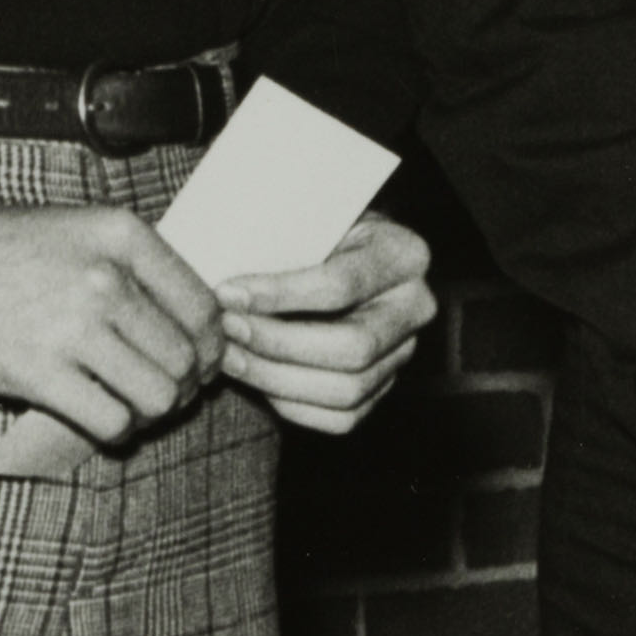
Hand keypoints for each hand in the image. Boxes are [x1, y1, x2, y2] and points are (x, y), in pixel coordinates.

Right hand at [0, 171, 219, 446]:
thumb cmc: (4, 250)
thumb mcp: (83, 234)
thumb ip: (142, 272)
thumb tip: (204, 328)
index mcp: (124, 237)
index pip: (205, 310)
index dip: (212, 349)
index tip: (196, 365)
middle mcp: (105, 278)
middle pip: (186, 359)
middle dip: (183, 387)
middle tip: (159, 393)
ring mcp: (72, 325)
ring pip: (158, 396)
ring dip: (153, 413)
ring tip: (130, 407)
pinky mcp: (36, 370)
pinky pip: (112, 422)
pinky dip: (116, 431)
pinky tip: (100, 419)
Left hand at [213, 214, 438, 436]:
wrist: (332, 252)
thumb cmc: (311, 230)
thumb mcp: (305, 217)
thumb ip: (279, 234)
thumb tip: (219, 264)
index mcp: (403, 253)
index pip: (342, 284)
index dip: (279, 294)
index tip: (227, 292)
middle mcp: (416, 306)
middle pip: (353, 347)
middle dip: (278, 344)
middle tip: (227, 329)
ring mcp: (403, 351)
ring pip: (346, 389)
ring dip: (275, 378)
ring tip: (229, 355)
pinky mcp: (384, 385)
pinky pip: (341, 418)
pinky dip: (291, 405)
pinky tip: (256, 377)